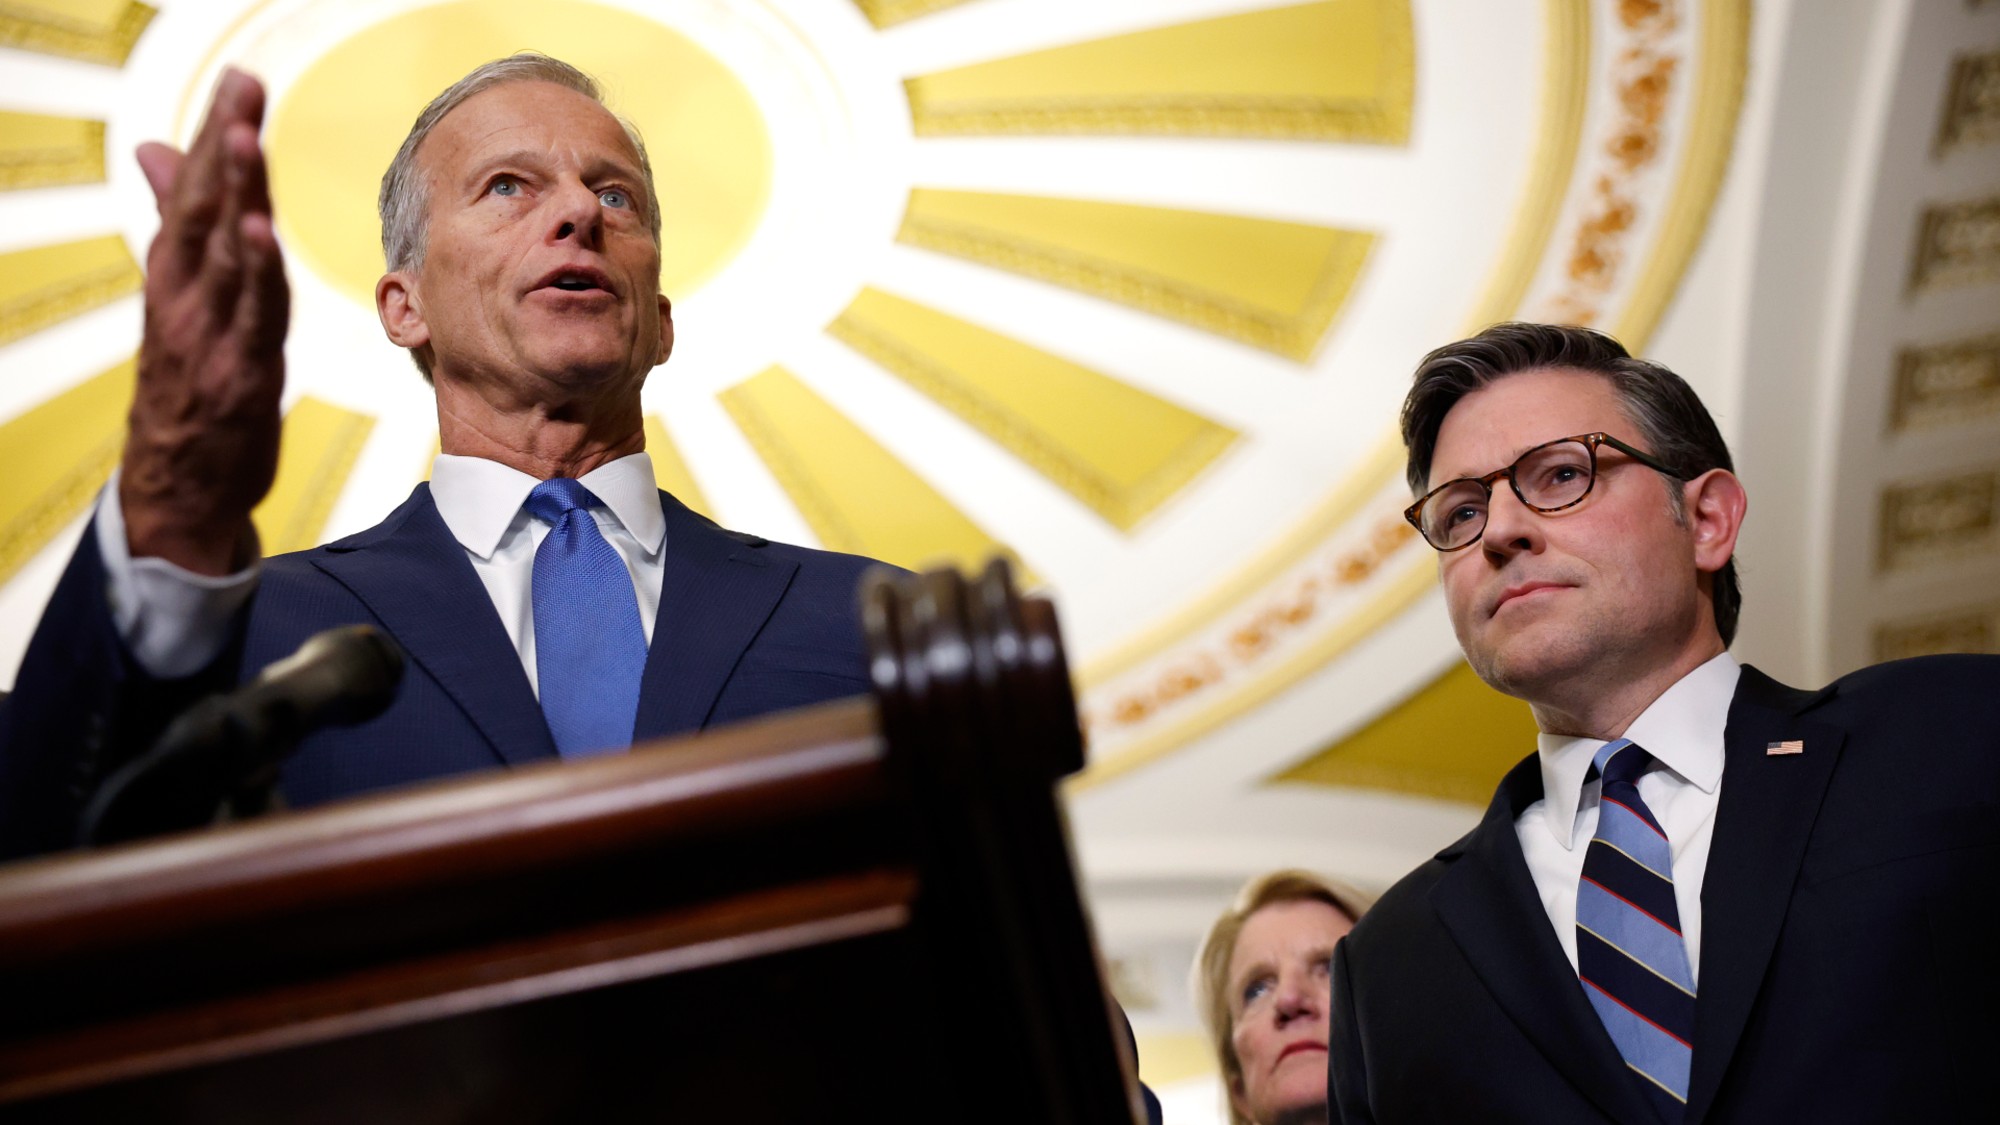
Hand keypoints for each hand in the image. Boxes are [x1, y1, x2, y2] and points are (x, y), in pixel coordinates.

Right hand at [118, 68, 288, 575]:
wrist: (181, 488)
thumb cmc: (186, 387)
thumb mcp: (180, 299)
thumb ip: (176, 225)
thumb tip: (159, 151)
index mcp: (173, 279)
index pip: (193, 194)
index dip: (214, 137)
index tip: (238, 84)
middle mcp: (185, 300)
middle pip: (204, 211)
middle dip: (223, 147)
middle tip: (241, 89)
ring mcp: (209, 337)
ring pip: (223, 257)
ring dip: (235, 197)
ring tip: (243, 142)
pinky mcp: (239, 376)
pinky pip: (249, 318)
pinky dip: (254, 275)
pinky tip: (260, 235)